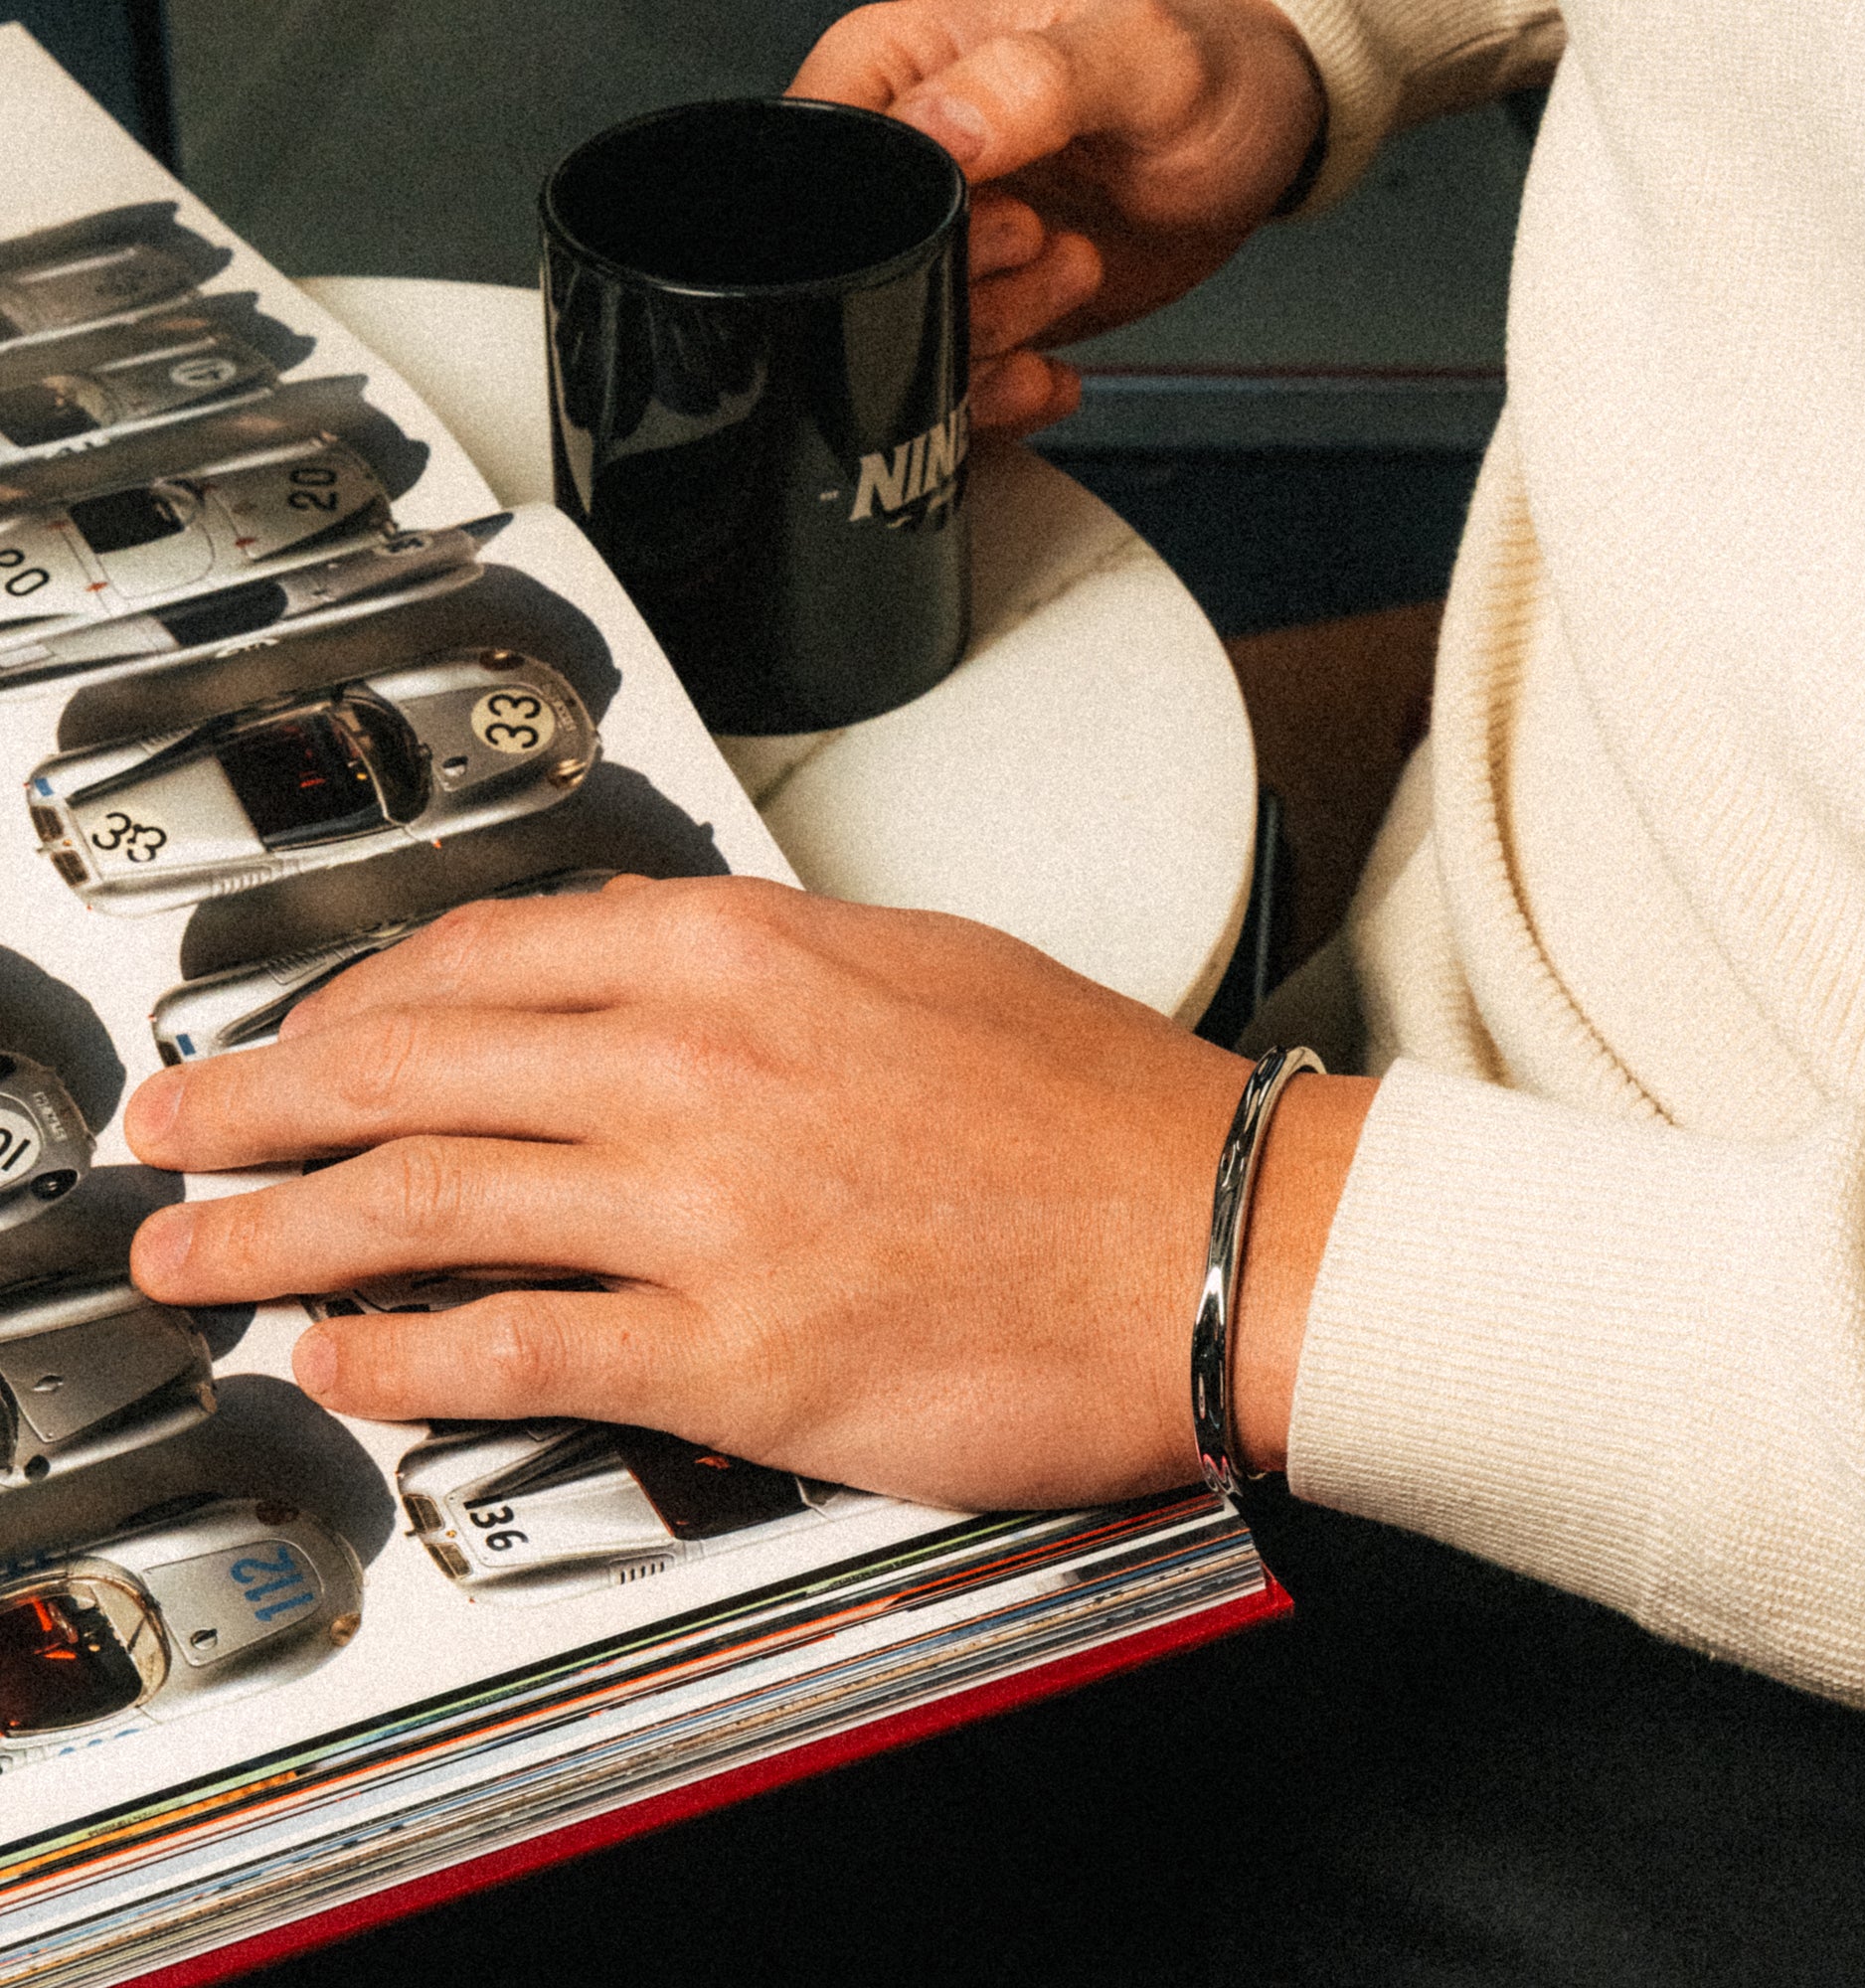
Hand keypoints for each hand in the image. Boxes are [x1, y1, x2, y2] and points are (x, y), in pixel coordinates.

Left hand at [124, 879, 1371, 1509]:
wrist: (1213, 1226)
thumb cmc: (1095, 1105)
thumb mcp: (915, 964)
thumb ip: (760, 970)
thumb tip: (650, 986)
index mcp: (741, 952)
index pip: (484, 957)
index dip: (359, 997)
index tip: (312, 1029)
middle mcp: (697, 1062)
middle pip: (409, 1067)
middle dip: (259, 1099)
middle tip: (179, 1125)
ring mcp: (704, 1206)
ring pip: (425, 1201)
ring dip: (279, 1229)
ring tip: (195, 1250)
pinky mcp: (735, 1351)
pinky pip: (519, 1347)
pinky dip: (406, 1355)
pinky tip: (344, 1361)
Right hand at [791, 0, 1324, 434]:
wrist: (1263, 136)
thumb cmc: (1207, 61)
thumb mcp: (1137, 53)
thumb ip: (1032, 86)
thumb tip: (937, 130)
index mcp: (895, 65)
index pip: (820, 162)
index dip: (878, 218)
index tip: (969, 214)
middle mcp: (903, 163)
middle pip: (859, 269)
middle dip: (948, 286)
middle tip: (1036, 240)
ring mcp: (939, 247)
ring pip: (902, 341)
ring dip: (990, 339)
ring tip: (1071, 270)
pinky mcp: (978, 316)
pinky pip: (949, 389)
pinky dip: (1002, 400)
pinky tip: (1054, 370)